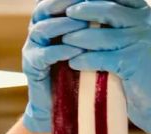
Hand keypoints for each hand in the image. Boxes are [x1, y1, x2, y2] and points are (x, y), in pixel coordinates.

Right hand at [22, 0, 87, 133]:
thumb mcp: (88, 48)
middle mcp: (37, 33)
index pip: (55, 2)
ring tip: (84, 25)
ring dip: (64, 27)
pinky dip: (59, 51)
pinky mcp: (31, 68)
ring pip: (42, 30)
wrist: (63, 107)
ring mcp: (32, 49)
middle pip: (43, 9)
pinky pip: (43, 56)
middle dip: (63, 4)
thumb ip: (94, 29)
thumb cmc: (79, 75)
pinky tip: (76, 51)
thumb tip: (118, 9)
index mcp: (49, 23)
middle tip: (84, 2)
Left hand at [63, 0, 150, 133]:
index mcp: (144, 13)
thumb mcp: (133, 39)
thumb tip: (82, 8)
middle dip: (82, 11)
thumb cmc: (141, 69)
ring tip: (62, 41)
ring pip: (102, 34)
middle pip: (107, 9)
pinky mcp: (135, 64)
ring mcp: (142, 43)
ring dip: (78, 37)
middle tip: (63, 17)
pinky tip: (72, 62)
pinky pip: (102, 58)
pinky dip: (85, 60)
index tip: (70, 2)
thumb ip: (118, 22)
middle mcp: (146, 23)